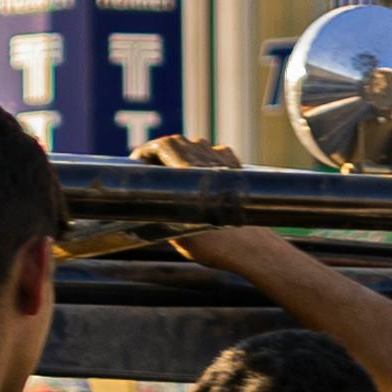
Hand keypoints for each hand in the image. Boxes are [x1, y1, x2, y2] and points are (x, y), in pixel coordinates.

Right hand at [130, 133, 275, 273]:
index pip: (164, 145)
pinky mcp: (238, 169)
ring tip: (172, 172)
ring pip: (197, 146)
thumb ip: (163, 217)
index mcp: (192, 171)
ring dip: (181, 153)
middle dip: (161, 152)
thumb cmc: (218, 245)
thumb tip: (150, 210)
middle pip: (179, 143)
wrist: (254, 249)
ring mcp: (226, 161)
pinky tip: (199, 175)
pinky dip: (203, 159)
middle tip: (149, 167)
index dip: (147, 151)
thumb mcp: (179, 234)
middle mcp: (210, 159)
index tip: (136, 162)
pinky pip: (216, 154)